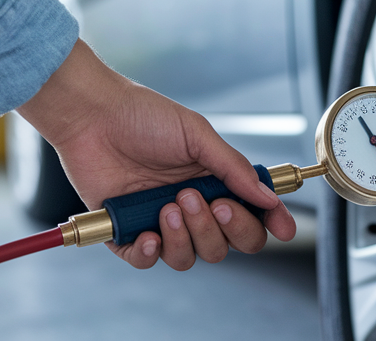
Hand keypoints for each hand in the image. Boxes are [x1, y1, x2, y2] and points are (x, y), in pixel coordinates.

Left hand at [16, 41, 296, 269]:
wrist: (92, 114)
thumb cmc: (142, 115)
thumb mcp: (196, 134)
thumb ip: (233, 168)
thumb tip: (268, 198)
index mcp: (210, 182)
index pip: (249, 215)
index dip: (268, 225)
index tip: (283, 229)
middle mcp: (188, 206)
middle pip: (225, 244)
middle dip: (222, 229)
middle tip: (203, 200)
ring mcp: (157, 221)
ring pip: (189, 257)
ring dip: (186, 237)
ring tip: (169, 205)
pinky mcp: (125, 231)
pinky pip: (146, 261)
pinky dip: (151, 253)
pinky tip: (150, 234)